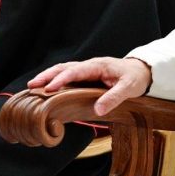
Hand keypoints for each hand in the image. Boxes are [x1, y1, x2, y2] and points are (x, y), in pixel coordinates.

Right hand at [28, 57, 151, 115]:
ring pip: (63, 70)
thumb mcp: (128, 89)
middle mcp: (89, 66)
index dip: (61, 79)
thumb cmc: (135, 78)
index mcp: (97, 66)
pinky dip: (56, 80)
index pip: (74, 71)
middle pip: (64, 67)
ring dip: (48, 76)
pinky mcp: (87, 76)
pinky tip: (47, 88)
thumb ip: (113, 98)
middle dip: (47, 75)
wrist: (142, 71)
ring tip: (33, 86)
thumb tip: (98, 110)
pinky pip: (68, 76)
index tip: (49, 88)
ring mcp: (87, 70)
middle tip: (32, 85)